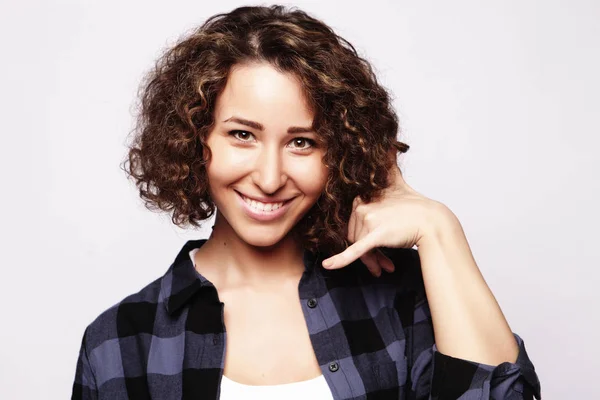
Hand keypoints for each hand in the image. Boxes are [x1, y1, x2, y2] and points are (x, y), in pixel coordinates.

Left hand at [321, 165, 449, 275]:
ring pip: (357, 246)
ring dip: (370, 261)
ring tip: (384, 266)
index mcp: (363, 198)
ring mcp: (369, 221)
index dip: (362, 236)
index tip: (374, 248)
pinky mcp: (376, 236)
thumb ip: (388, 166)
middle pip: (352, 236)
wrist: (432, 221)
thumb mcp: (397, 182)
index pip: (352, 223)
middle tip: (382, 263)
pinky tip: (328, 266)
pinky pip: (354, 250)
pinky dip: (340, 259)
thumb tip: (389, 145)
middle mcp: (363, 207)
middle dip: (367, 252)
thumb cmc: (415, 207)